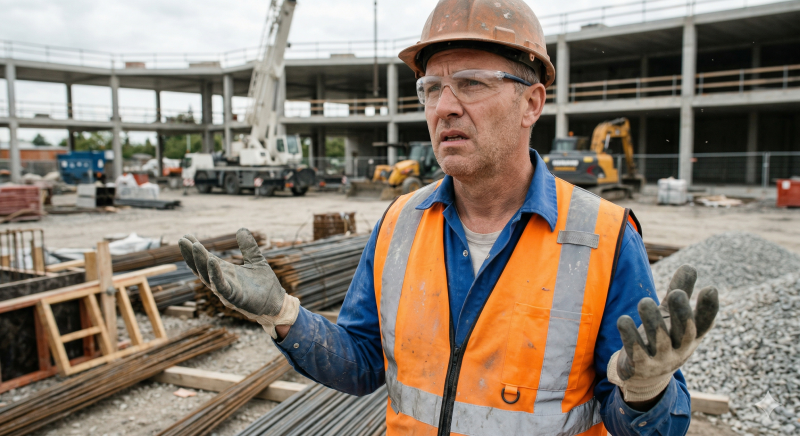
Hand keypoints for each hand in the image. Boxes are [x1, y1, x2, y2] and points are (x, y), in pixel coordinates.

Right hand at [178, 228, 298, 337]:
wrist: (276, 303)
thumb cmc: (264, 285)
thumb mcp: (256, 260)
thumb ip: (248, 247)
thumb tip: (241, 229)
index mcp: (225, 272)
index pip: (206, 260)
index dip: (195, 250)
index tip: (186, 236)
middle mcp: (222, 281)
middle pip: (201, 268)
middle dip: (191, 255)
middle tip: (182, 240)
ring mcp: (226, 291)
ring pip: (208, 276)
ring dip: (201, 262)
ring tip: (195, 246)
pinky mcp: (234, 298)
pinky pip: (222, 286)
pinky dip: (216, 275)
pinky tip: (212, 262)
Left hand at [608, 265, 718, 402]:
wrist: (644, 377)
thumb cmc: (662, 338)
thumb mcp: (671, 317)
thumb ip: (680, 291)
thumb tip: (690, 266)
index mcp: (690, 336)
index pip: (704, 324)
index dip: (709, 309)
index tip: (710, 289)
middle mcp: (679, 349)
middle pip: (685, 332)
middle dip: (682, 313)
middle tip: (676, 294)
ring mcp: (660, 359)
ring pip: (659, 340)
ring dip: (652, 320)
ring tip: (644, 302)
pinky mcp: (640, 366)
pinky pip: (635, 351)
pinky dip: (629, 336)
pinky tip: (623, 320)